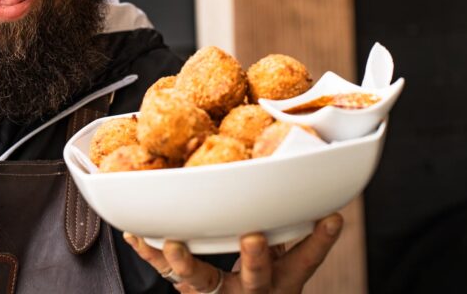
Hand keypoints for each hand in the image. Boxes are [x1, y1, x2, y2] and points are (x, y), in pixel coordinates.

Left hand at [124, 214, 342, 293]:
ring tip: (173, 244)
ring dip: (187, 263)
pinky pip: (164, 273)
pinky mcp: (189, 288)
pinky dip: (149, 253)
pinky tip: (134, 234)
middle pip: (256, 278)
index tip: (332, 218)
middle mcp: (253, 289)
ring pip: (202, 283)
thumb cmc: (263, 276)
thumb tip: (313, 184)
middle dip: (256, 259)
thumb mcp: (283, 258)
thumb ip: (291, 227)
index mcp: (282, 279)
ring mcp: (219, 293)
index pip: (307, 260)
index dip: (320, 241)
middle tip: (254, 237)